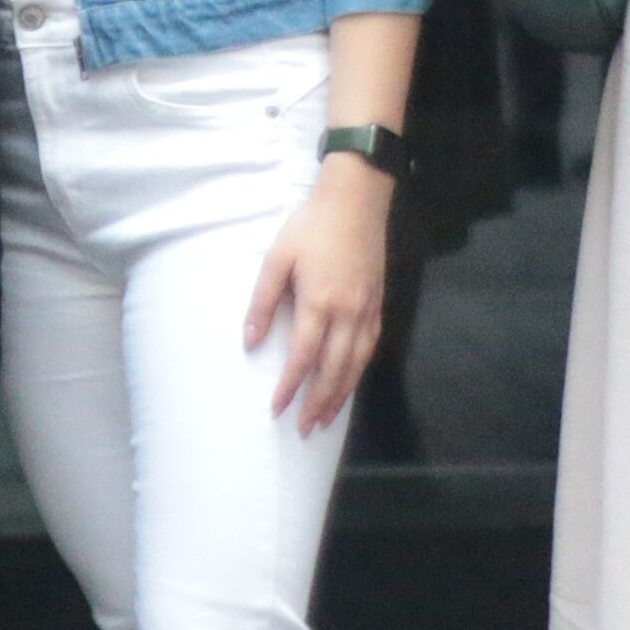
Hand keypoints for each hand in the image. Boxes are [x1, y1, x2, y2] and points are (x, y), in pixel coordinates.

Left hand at [246, 159, 387, 432]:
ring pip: (356, 365)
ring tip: (326, 419)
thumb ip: (263, 302)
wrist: (357, 200)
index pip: (303, 358)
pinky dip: (358, 373)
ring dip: (340, 395)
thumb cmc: (311, 226)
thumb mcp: (277, 258)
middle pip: (334, 371)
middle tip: (304, 429)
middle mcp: (348, 314)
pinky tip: (349, 383)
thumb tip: (251, 342)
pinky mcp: (378, 305)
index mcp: (320, 303)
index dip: (289, 387)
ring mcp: (368, 311)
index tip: (276, 408)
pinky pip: (370, 349)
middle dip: (318, 403)